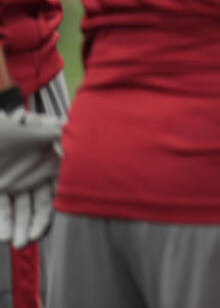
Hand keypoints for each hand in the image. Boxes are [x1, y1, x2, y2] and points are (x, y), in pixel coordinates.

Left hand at [0, 90, 63, 248]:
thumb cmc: (11, 121)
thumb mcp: (36, 126)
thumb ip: (57, 135)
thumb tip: (68, 150)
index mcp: (50, 161)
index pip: (56, 190)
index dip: (50, 212)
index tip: (43, 230)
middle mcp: (34, 174)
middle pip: (37, 205)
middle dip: (32, 225)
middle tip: (26, 241)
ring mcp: (15, 180)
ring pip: (20, 210)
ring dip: (18, 227)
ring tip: (15, 243)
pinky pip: (2, 207)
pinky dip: (3, 222)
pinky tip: (4, 235)